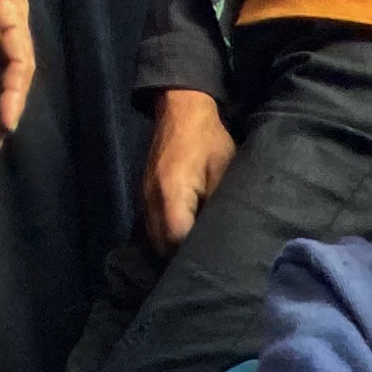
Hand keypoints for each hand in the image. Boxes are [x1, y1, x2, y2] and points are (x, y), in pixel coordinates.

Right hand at [144, 87, 236, 255]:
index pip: (177, 239)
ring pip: (155, 240)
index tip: (215, 258)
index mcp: (172, 194)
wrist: (181, 111)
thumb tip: (227, 235)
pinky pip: (153, 227)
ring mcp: (145, 200)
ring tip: (198, 252)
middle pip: (162, 246)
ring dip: (174, 249)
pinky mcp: (145, 197)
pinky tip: (187, 238)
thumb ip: (220, 205)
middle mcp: (152, 201)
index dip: (194, 253)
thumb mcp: (225, 171)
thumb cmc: (208, 140)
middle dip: (183, 257)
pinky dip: (167, 237)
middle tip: (210, 260)